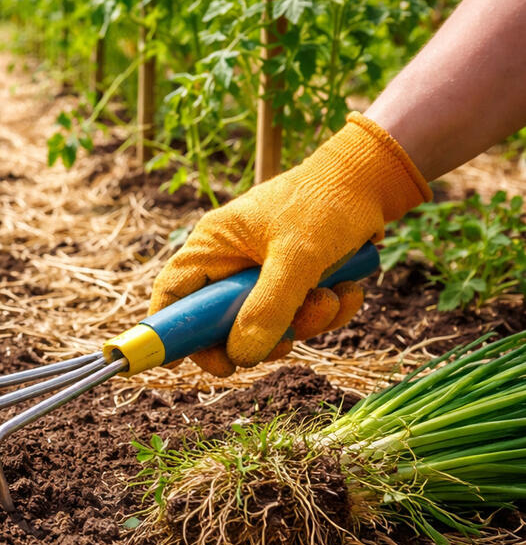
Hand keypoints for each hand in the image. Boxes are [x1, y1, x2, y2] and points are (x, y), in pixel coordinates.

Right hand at [150, 113, 430, 376]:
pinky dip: (326, 311)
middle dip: (262, 337)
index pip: (173, 295)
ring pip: (268, 325)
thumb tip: (241, 357)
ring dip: (306, 323)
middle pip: (222, 323)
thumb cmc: (325, 203)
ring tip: (332, 296)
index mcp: (212, 246)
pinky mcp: (293, 280)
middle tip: (289, 344)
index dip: (179, 333)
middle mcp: (230, 262)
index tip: (216, 364)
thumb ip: (268, 308)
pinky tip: (348, 289)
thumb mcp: (298, 257)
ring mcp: (261, 273)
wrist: (372, 180)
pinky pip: (300, 316)